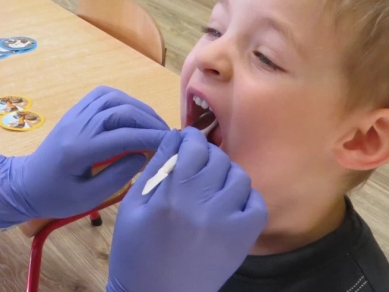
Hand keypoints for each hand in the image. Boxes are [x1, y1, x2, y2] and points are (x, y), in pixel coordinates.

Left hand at [0, 86, 168, 229]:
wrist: (26, 184)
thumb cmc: (57, 197)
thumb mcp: (88, 198)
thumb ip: (118, 176)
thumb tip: (144, 155)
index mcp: (78, 150)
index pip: (122, 136)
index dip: (150, 138)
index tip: (171, 144)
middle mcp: (77, 126)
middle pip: (120, 111)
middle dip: (149, 121)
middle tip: (167, 136)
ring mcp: (75, 114)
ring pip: (113, 98)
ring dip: (139, 108)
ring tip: (155, 126)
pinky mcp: (75, 111)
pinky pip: (102, 95)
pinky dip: (124, 100)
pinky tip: (135, 114)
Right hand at [106, 129, 267, 291]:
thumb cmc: (136, 251)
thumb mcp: (131, 207)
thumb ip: (153, 169)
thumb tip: (173, 137)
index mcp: (170, 196)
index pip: (191, 147)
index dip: (190, 137)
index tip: (186, 139)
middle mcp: (201, 205)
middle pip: (216, 158)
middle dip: (206, 153)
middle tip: (197, 163)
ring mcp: (226, 222)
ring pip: (239, 177)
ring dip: (226, 174)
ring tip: (213, 184)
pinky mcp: (242, 239)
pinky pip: (257, 204)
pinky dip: (246, 197)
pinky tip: (230, 202)